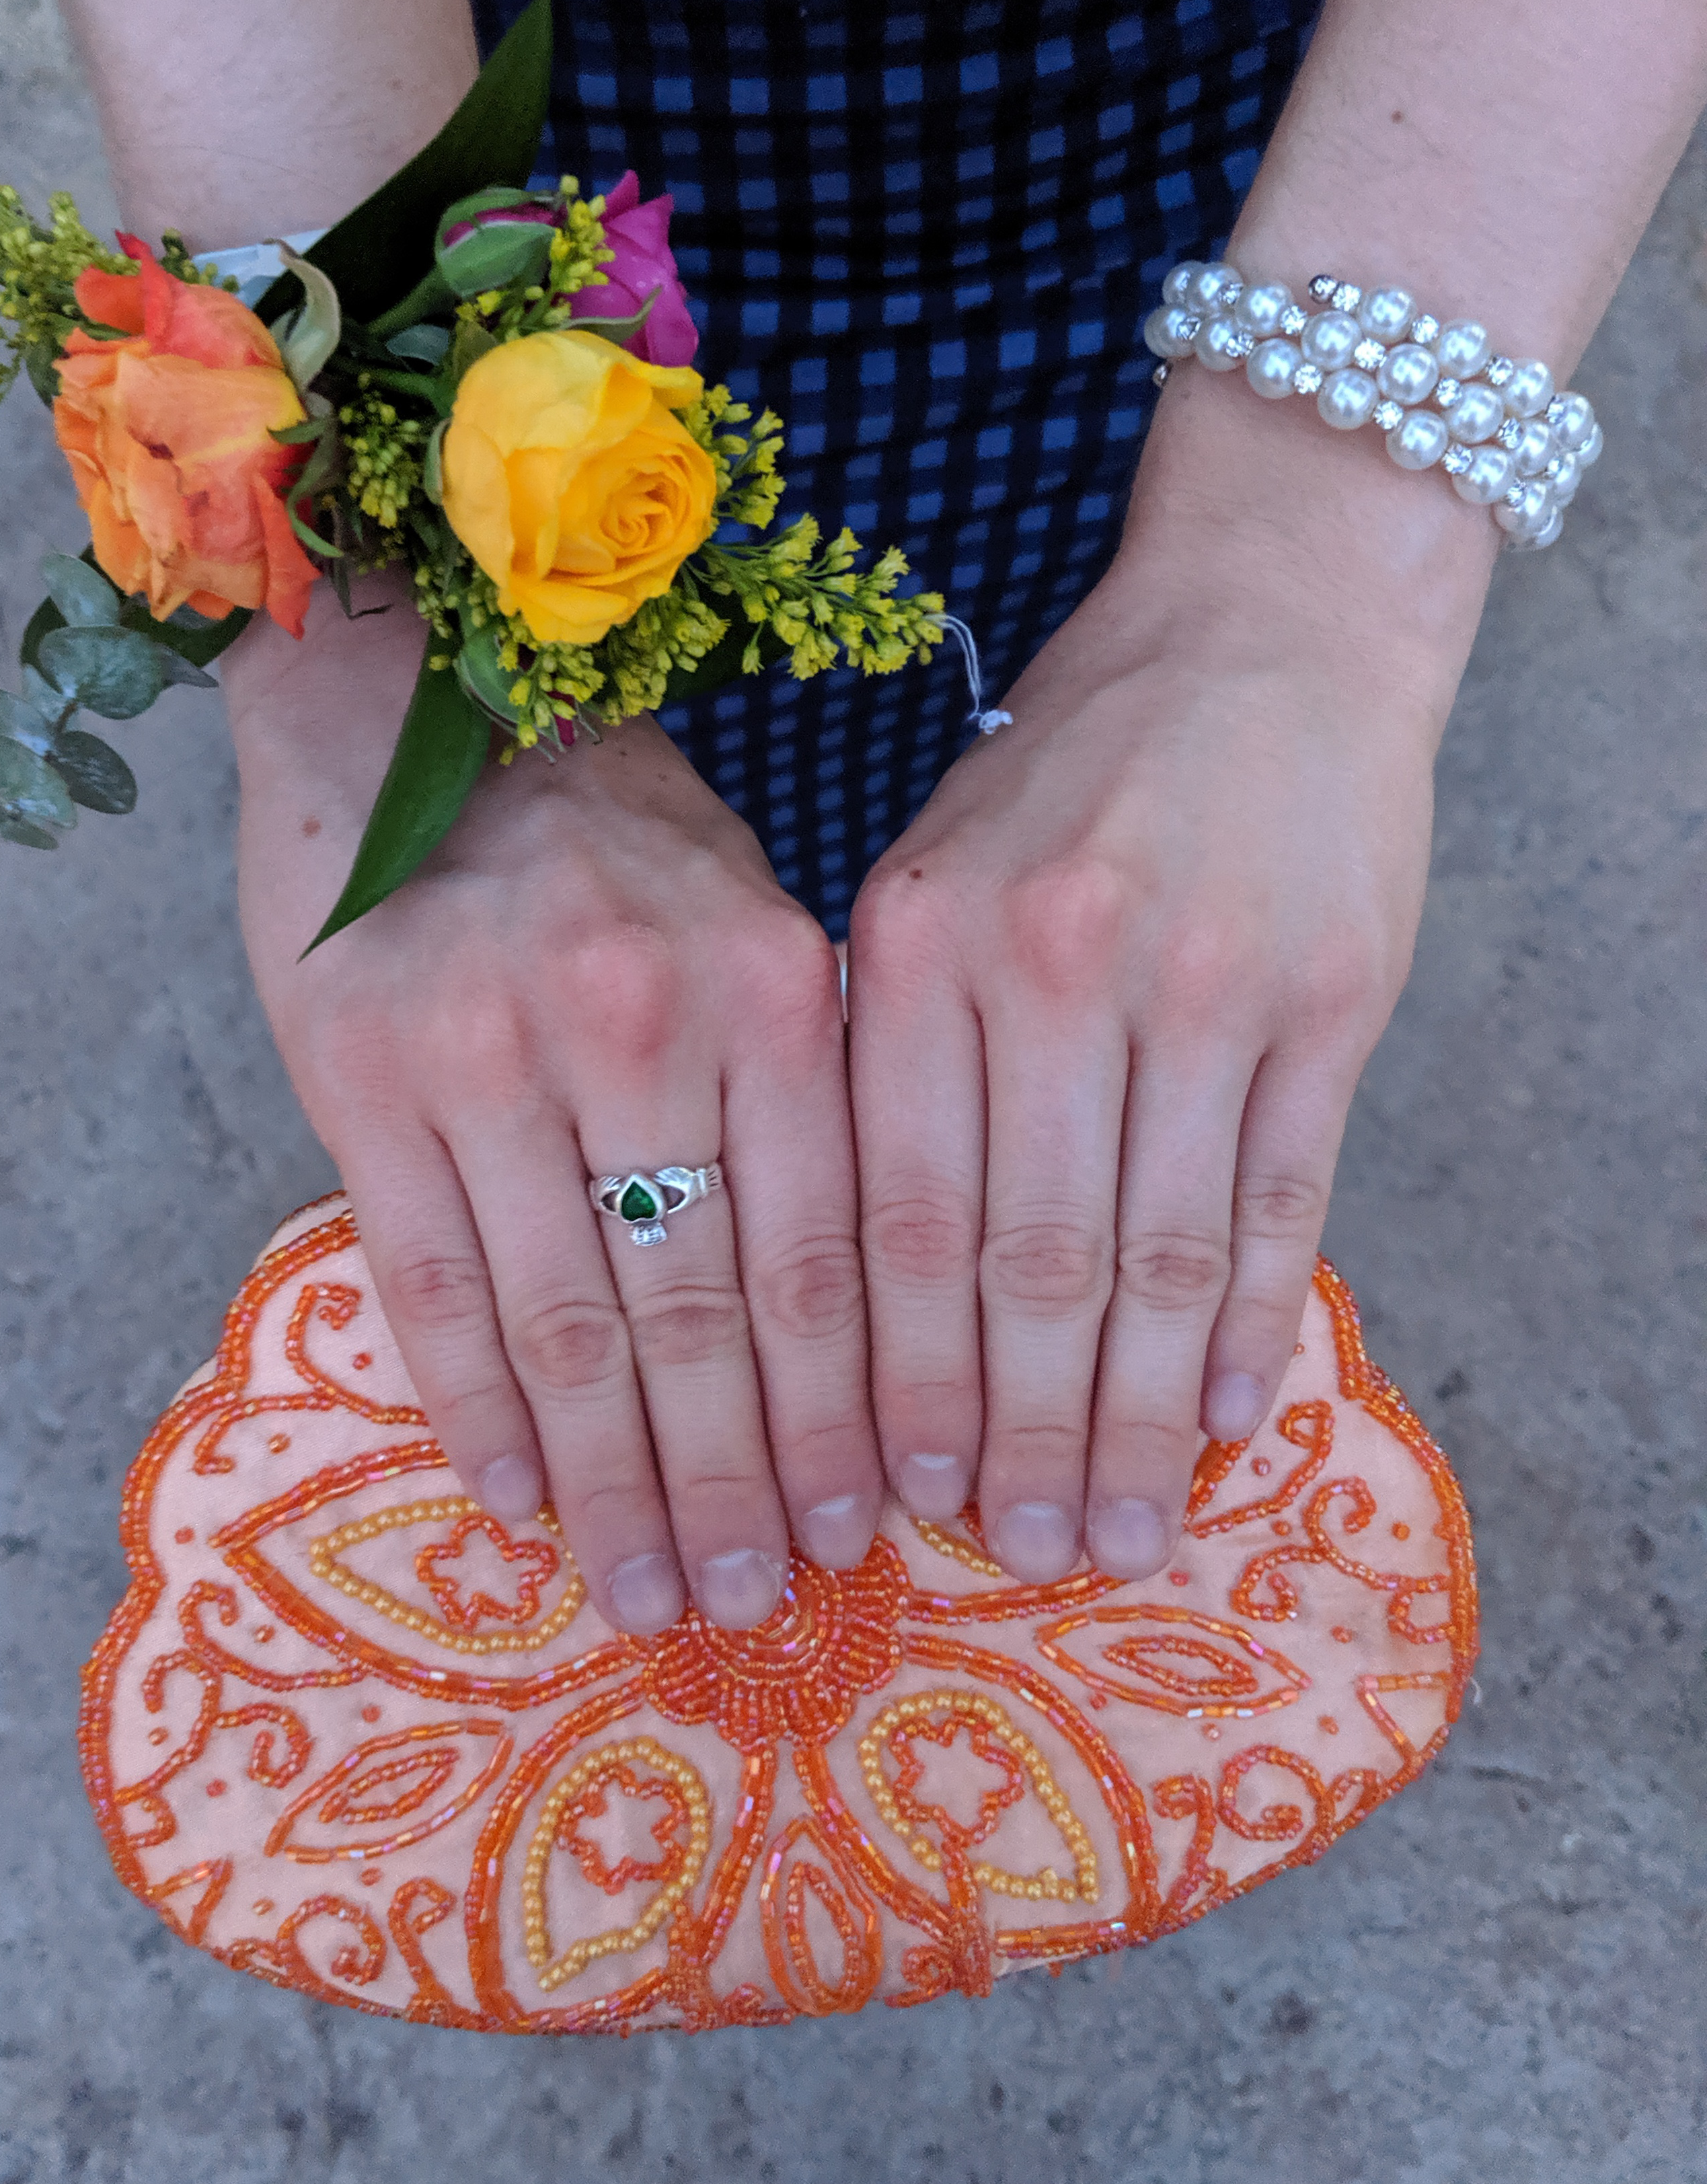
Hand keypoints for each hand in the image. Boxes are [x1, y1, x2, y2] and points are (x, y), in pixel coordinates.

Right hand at [225, 585, 880, 1634]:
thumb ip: (803, 1093)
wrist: (411, 699)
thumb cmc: (612, 835)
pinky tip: (519, 1501)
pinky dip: (479, 1409)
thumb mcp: (752, 921)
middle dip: (739, 1479)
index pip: (822, 1251)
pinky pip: (428, 1286)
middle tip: (761, 1599)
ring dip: (615, 1483)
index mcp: (765, 985)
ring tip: (654, 1591)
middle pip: (700, 1312)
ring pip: (566, 1324)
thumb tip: (859, 1318)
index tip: (866, 1525)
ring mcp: (487, 1051)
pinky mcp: (359, 1074)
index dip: (841, 1409)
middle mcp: (635, 1020)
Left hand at [846, 379, 1496, 1582]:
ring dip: (1136, 1416)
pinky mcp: (1332, 998)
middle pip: (1031, 1259)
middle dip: (1018, 1430)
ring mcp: (1207, 981)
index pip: (900, 1209)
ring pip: (1161, 1254)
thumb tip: (851, 1280)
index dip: (903, 1373)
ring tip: (1116, 1530)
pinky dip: (1252, 1322)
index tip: (901, 1493)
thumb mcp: (929, 874)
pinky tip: (1223, 1420)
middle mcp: (1057, 963)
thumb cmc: (1069, 774)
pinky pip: (1284, 1199)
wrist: (1262, 630)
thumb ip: (887, 1054)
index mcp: (924, 941)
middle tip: (1014, 1553)